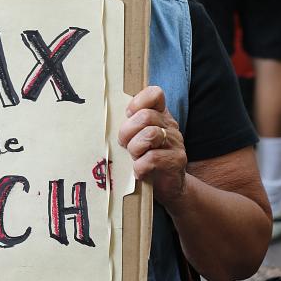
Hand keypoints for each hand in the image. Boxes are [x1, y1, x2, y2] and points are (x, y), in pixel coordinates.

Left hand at [118, 86, 187, 207]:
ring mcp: (175, 143)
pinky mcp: (175, 161)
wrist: (168, 186)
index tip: (128, 115)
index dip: (138, 102)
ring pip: (150, 134)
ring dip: (134, 148)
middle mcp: (169, 126)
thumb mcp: (137, 137)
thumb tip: (104, 118)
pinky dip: (140, 167)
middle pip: (145, 116)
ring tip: (134, 158)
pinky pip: (152, 158)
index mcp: (160, 115)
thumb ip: (129, 125)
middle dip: (127, 131)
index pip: (154, 94)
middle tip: (124, 144)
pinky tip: (139, 172)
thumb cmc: (146, 158)